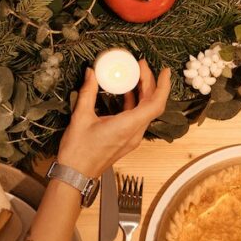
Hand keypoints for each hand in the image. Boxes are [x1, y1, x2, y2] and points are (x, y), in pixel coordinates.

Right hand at [56, 61, 171, 177]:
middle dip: (150, 83)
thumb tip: (91, 73)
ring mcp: (132, 138)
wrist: (75, 175)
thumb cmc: (78, 151)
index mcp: (127, 126)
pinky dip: (135, 103)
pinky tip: (126, 92)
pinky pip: (138, 118)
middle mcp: (134, 133)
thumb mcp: (81, 116)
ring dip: (143, 92)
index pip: (155, 104)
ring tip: (135, 75)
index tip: (165, 71)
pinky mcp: (126, 140)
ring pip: (146, 111)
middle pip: (152, 105)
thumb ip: (88, 92)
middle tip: (141, 65)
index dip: (163, 86)